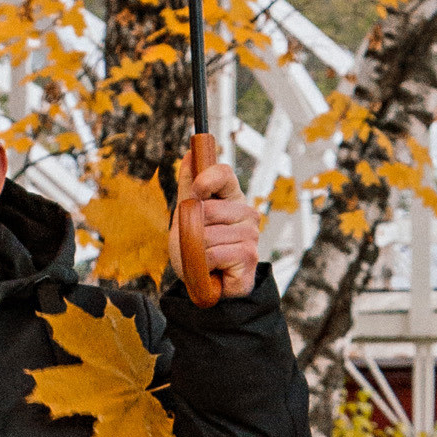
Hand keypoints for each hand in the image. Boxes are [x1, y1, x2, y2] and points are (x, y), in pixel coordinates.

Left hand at [176, 151, 259, 299]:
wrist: (204, 283)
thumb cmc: (197, 247)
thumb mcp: (186, 215)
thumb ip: (188, 186)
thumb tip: (190, 153)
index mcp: (232, 197)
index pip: (223, 174)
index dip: (206, 179)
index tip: (195, 192)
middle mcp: (246, 213)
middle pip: (207, 209)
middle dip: (191, 230)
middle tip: (197, 242)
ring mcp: (251, 235)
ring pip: (207, 235)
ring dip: (196, 251)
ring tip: (204, 257)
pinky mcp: (249, 256)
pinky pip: (213, 254)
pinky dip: (204, 264)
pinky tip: (213, 268)